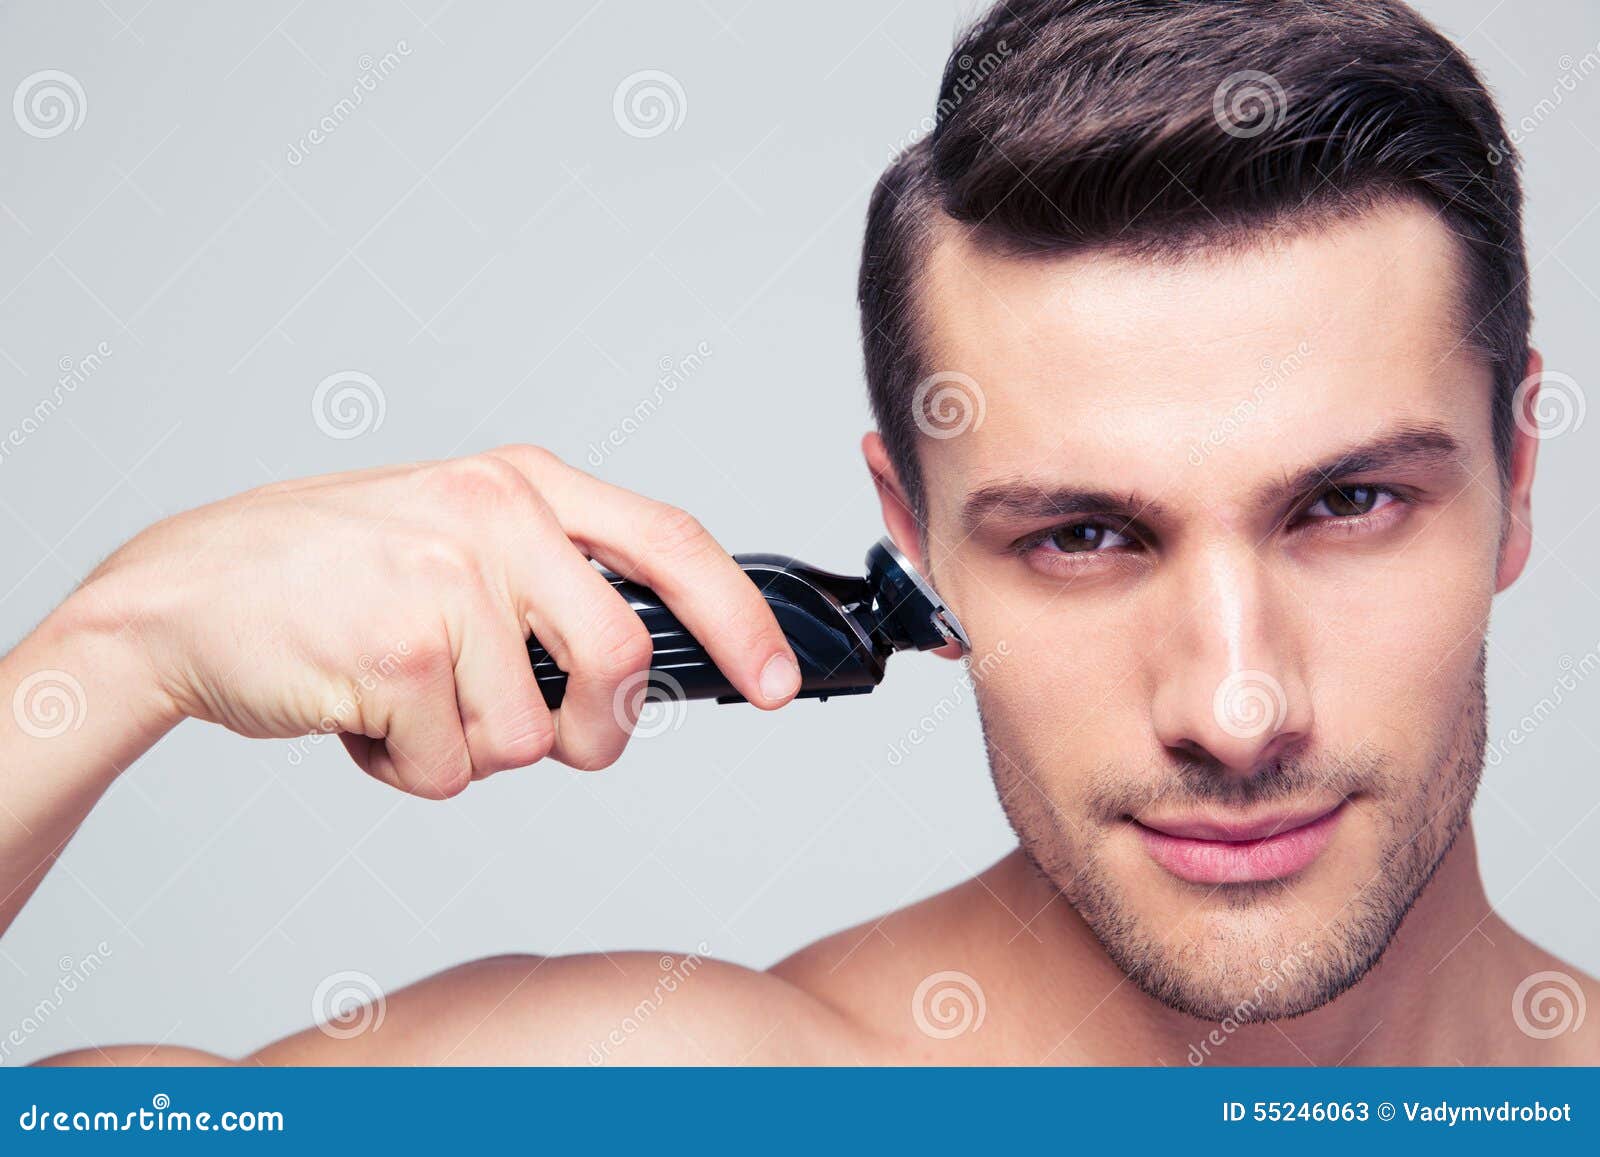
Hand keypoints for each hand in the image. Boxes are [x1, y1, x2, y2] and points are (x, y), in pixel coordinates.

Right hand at [80, 446, 801, 796]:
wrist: (183, 592)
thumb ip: (549, 584)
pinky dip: (405, 770)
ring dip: (467, 751)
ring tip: (401, 699)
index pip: (672, 542)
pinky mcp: (400, 650)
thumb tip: (645, 672)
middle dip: (592, 734)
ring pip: (529, 737)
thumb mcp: (453, 537)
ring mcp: (447, 577)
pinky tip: (358, 716)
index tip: (777, 682)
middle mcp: (495, 516)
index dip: (738, 621)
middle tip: (549, 738)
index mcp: (522, 482)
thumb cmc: (325, 575)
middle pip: (621, 665)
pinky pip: (449, 769)